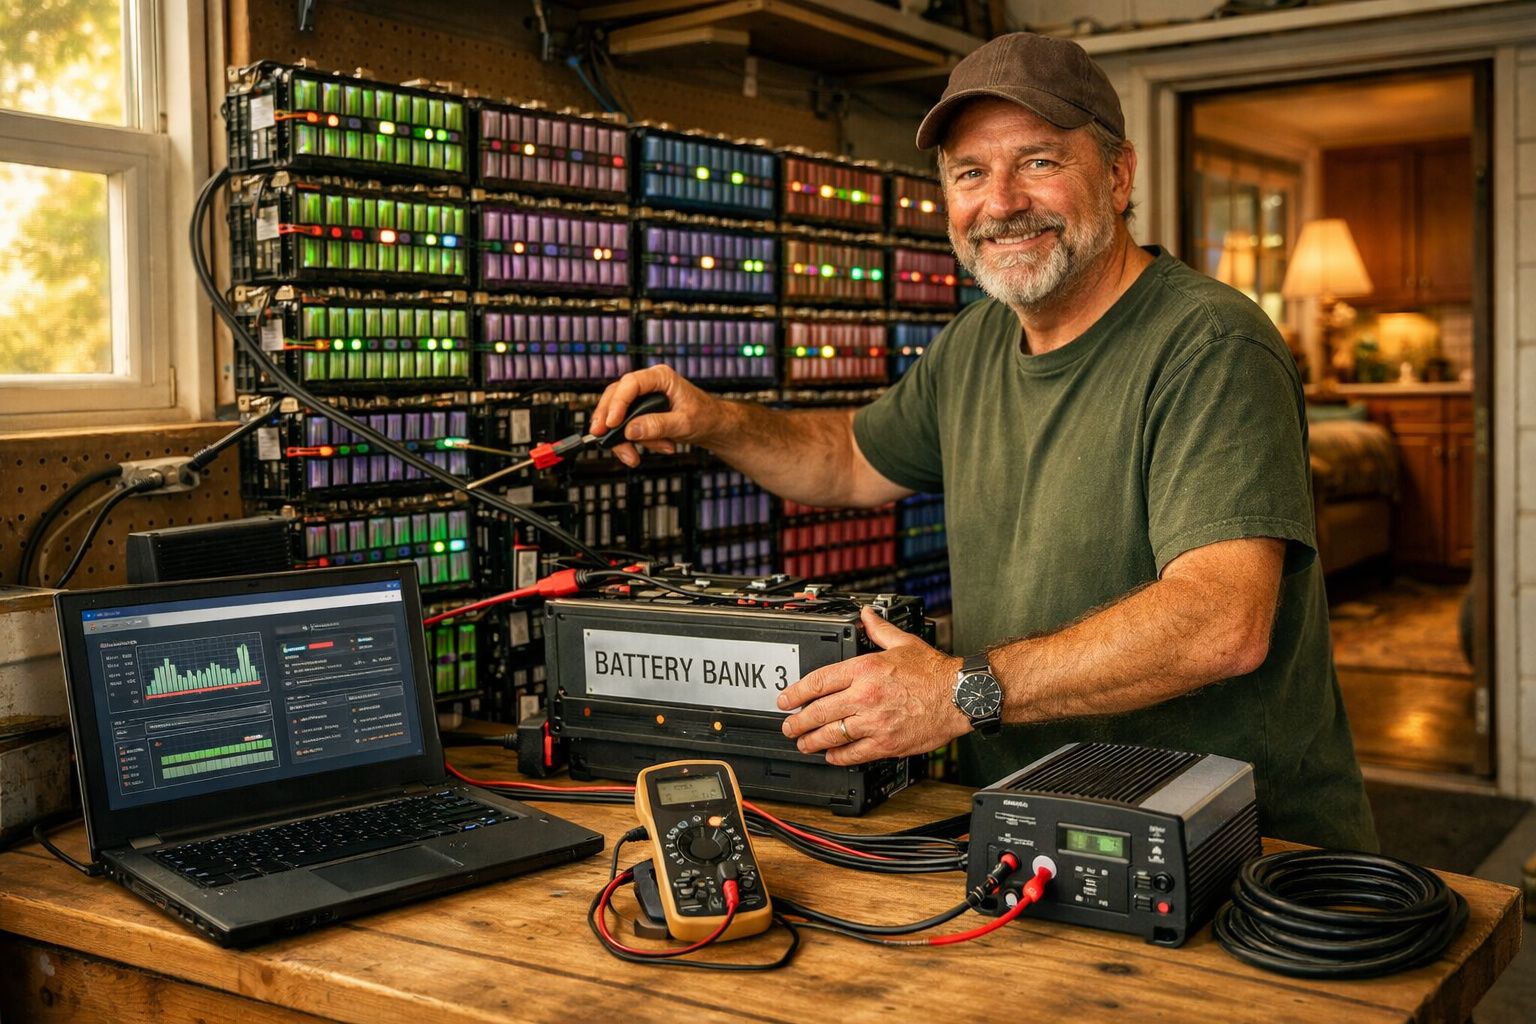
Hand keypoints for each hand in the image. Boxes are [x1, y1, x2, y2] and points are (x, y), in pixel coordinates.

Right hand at [591, 365, 723, 467]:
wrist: (713, 425)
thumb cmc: (705, 417)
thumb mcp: (684, 423)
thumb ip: (658, 425)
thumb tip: (630, 430)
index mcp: (660, 377)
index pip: (630, 384)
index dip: (617, 403)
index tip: (611, 424)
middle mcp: (648, 384)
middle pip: (615, 397)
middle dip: (608, 421)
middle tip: (603, 439)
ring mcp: (643, 399)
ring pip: (618, 415)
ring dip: (628, 438)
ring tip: (647, 451)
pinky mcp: (641, 413)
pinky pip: (627, 427)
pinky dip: (636, 442)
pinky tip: (661, 447)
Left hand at [778, 607, 969, 765]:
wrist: (960, 696)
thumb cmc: (934, 672)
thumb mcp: (903, 643)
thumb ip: (878, 630)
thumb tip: (866, 615)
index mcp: (865, 669)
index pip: (818, 681)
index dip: (795, 693)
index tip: (785, 700)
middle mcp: (865, 696)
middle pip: (819, 712)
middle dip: (798, 722)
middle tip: (789, 726)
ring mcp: (874, 722)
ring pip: (832, 735)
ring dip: (812, 741)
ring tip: (803, 743)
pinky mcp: (886, 743)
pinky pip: (853, 753)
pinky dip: (838, 756)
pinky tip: (831, 755)